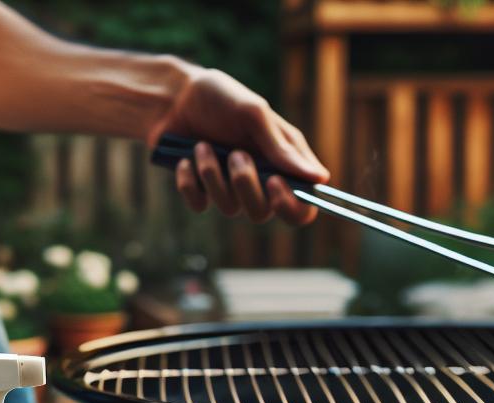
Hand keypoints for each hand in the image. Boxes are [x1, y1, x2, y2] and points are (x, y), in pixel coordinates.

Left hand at [149, 68, 328, 225]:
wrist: (174, 97)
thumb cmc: (221, 98)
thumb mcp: (254, 114)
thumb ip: (282, 148)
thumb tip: (319, 177)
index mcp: (282, 162)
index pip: (302, 205)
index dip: (294, 206)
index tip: (274, 184)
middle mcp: (259, 181)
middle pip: (262, 214)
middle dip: (246, 185)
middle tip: (236, 154)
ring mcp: (229, 188)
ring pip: (229, 209)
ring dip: (214, 175)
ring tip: (203, 145)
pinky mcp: (201, 191)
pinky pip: (199, 205)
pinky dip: (190, 182)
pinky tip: (185, 159)